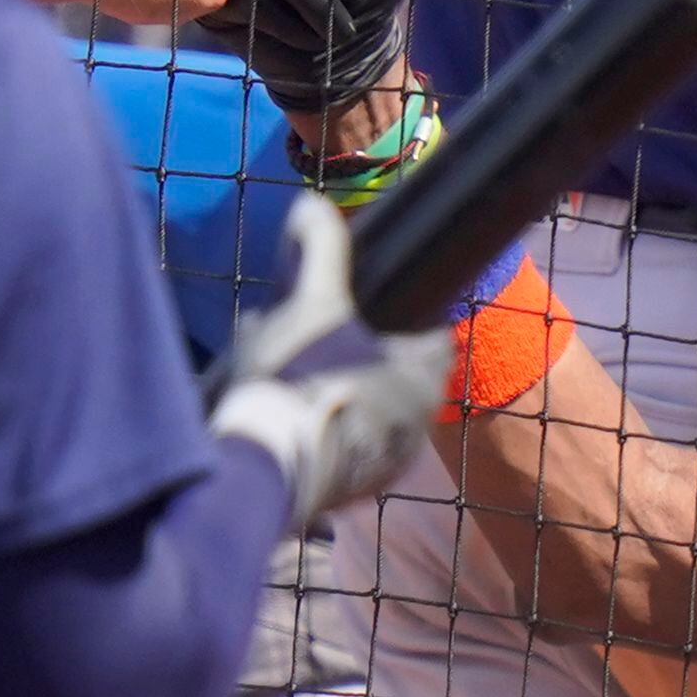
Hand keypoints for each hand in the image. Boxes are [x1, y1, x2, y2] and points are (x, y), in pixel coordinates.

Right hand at [209, 196, 451, 522]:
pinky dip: (329, 432)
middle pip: (398, 374)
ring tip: (297, 378)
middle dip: (361, 354)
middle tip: (319, 340)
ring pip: (374, 414)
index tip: (365, 307)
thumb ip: (320, 249)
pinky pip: (351, 451)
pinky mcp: (359, 492)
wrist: (265, 466)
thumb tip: (311, 204)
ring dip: (346, 394)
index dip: (401, 316)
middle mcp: (419, 423)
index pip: (431, 334)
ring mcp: (391, 462)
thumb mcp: (309, 302)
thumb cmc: (299, 376)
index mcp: (422, 375)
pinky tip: (292, 420)